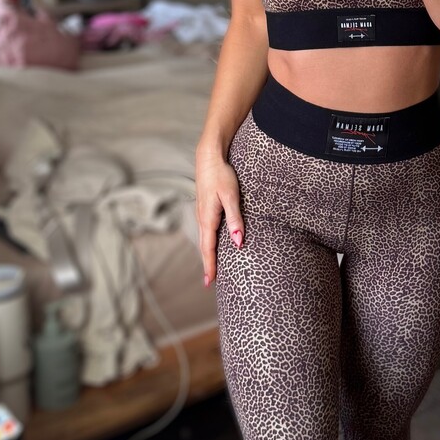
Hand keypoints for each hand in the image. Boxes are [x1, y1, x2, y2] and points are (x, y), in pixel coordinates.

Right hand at [195, 144, 244, 287]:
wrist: (208, 157)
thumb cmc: (222, 175)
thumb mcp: (231, 196)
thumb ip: (235, 219)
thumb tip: (238, 242)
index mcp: (208, 218)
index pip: (208, 248)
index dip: (210, 265)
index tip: (210, 282)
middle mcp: (202, 218)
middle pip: (205, 246)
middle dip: (207, 264)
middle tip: (209, 282)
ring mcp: (202, 213)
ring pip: (205, 238)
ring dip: (208, 254)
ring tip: (212, 268)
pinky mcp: (205, 208)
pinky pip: (206, 231)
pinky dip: (208, 242)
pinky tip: (213, 244)